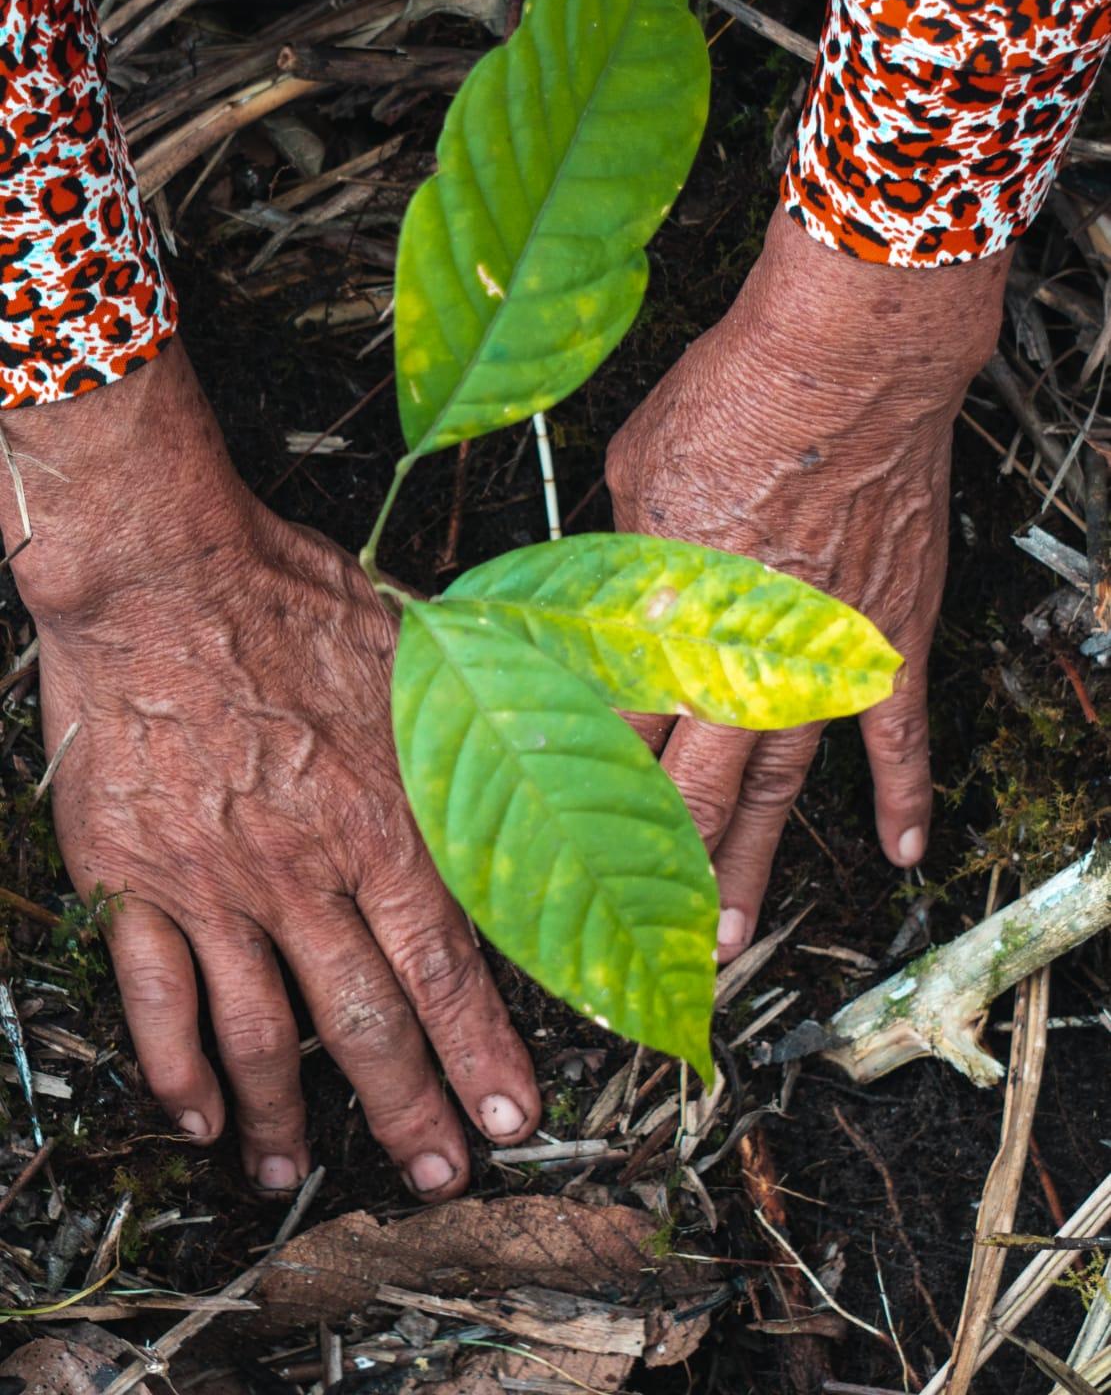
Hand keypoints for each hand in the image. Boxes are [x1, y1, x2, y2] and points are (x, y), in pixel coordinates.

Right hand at [0, 342, 539, 1198]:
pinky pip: (155, 995)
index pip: (448, 966)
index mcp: (382, 817)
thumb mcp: (418, 647)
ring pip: (258, 1031)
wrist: (161, 568)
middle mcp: (303, 869)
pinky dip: (177, 1066)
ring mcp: (213, 881)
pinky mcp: (133, 875)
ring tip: (296, 1174)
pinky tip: (199, 1116)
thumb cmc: (291, 596)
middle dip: (411, 1109)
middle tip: (439, 1177)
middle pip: (365, 1020)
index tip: (514, 1117)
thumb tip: (560, 745)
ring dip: (284, 1115)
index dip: (484, 1051)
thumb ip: (480, 721)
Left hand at [606, 206, 1009, 961]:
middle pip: (688, 795)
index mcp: (661, 625)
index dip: (582, 807)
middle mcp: (736, 664)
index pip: (610, 739)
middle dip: (660, 877)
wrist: (846, 363)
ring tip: (734, 939)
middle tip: (641, 946)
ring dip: (753, 867)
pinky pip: (896, 738)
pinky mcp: (889, 643)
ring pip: (777, 790)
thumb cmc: (729, 399)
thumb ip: (621, 556)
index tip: (556, 862)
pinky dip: (902, 796)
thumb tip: (613, 589)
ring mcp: (819, 664)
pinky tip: (900, 852)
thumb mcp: (632, 476)